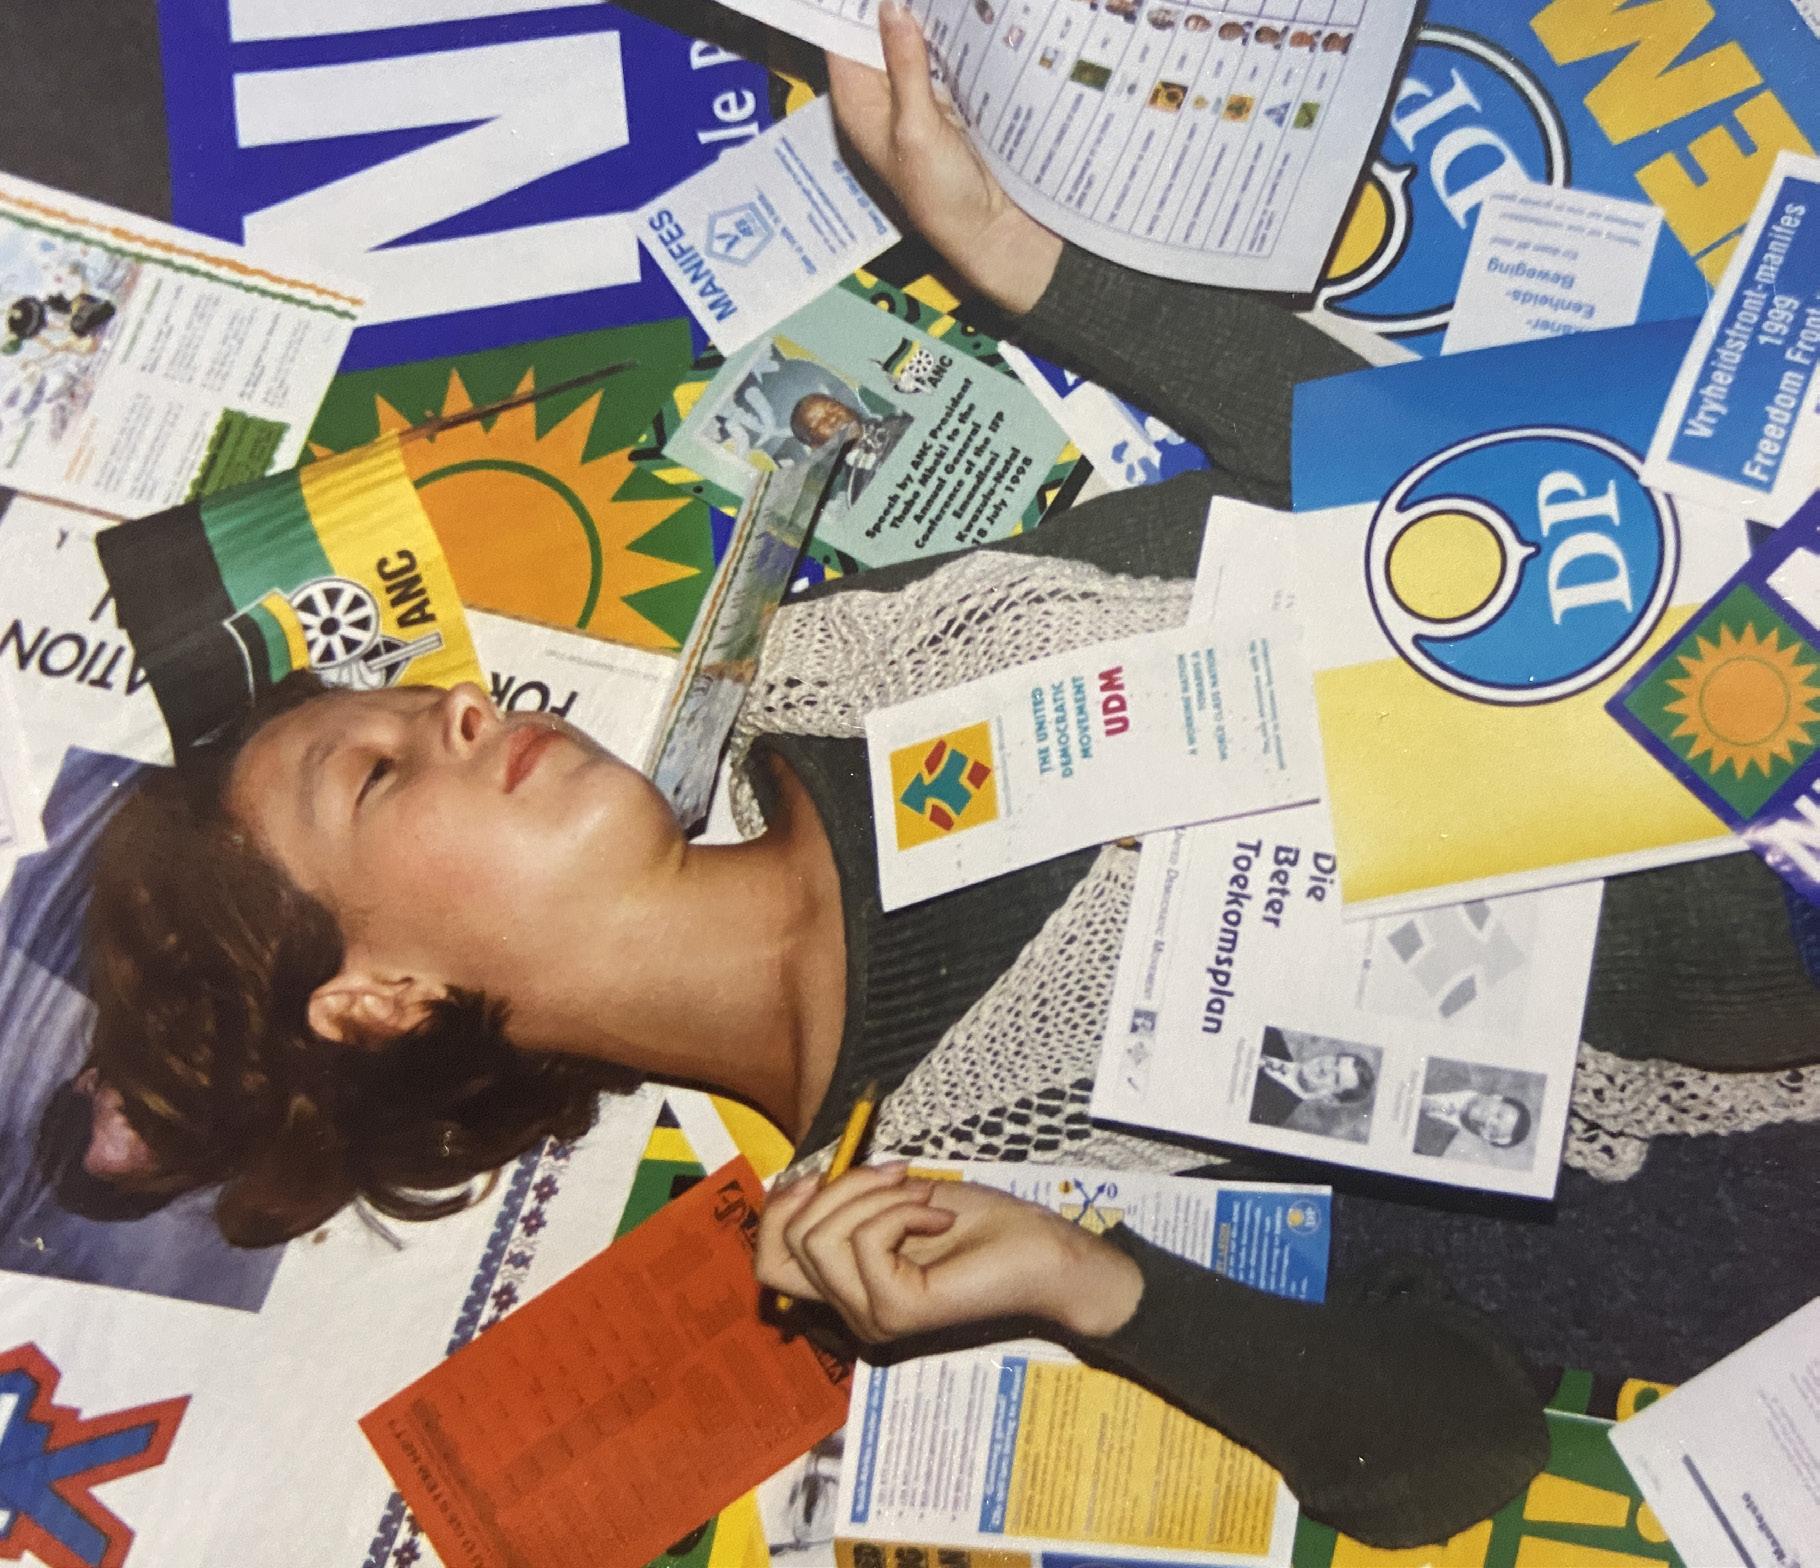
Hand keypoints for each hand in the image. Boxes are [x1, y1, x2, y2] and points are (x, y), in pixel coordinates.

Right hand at [756, 1163, 1142, 1341]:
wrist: (1043, 1253)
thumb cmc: (983, 1226)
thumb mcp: (897, 1199)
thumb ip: (846, 1200)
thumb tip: (798, 1180)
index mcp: (846, 1285)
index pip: (767, 1262)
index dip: (777, 1209)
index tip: (821, 1172)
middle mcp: (850, 1310)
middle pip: (783, 1246)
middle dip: (829, 1190)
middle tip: (892, 1175)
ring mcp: (871, 1317)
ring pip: (820, 1239)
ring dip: (871, 1196)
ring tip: (921, 1197)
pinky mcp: (896, 1311)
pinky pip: (865, 1241)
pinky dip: (900, 1211)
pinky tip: (939, 1218)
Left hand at [827, 2, 1062, 313]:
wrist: (991, 228)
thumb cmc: (941, 195)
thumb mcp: (916, 129)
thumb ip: (904, 67)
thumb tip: (891, 6)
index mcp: (858, 102)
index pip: (839, 35)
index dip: (850, 3)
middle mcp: (881, 94)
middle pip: (874, 30)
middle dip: (891, 1)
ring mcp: (915, 93)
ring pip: (911, 36)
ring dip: (924, 11)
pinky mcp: (949, 96)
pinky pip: (944, 51)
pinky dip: (951, 31)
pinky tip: (964, 7)